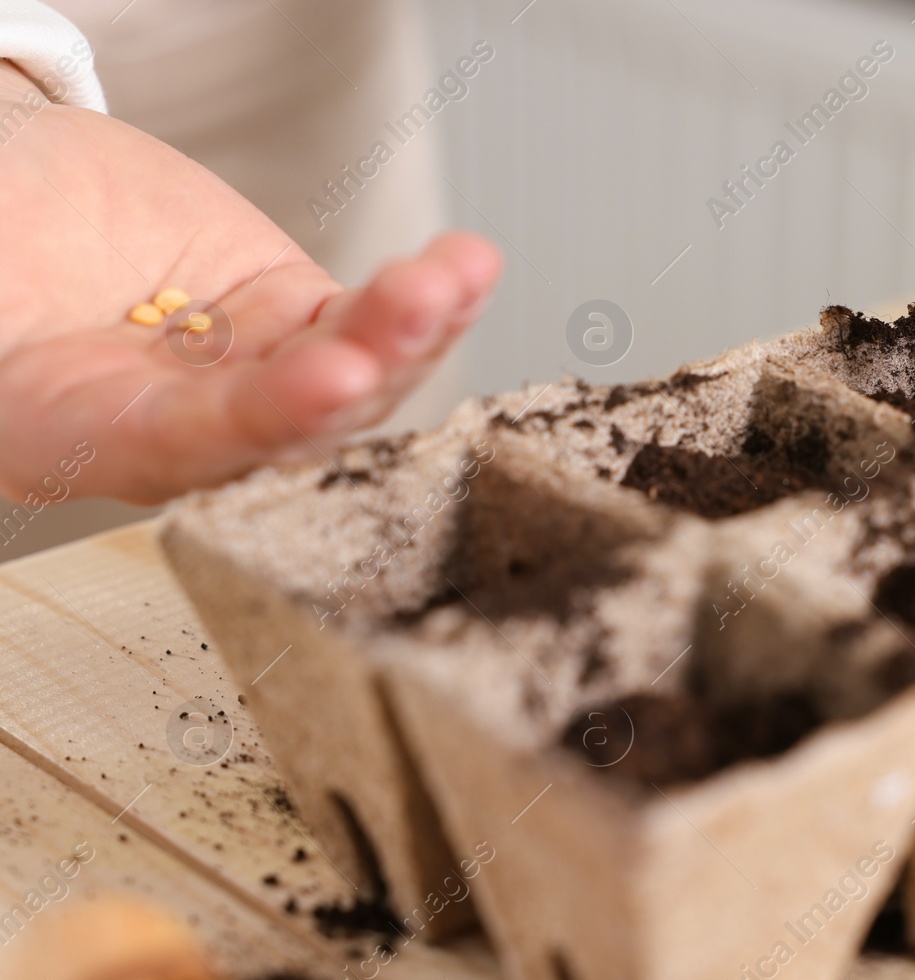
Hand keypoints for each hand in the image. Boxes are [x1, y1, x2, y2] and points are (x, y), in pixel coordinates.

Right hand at [0, 62, 501, 503]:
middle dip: (363, 370)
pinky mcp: (295, 321)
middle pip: (294, 421)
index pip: (188, 442)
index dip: (265, 417)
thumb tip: (27, 301)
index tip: (329, 382)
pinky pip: (368, 321)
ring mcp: (250, 375)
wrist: (20, 198)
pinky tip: (466, 268)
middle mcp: (183, 428)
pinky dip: (422, 299)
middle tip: (413, 314)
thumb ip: (17, 313)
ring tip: (451, 277)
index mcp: (80, 436)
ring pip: (349, 374)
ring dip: (409, 330)